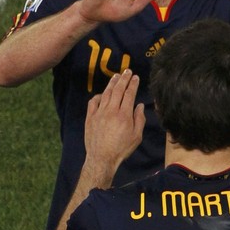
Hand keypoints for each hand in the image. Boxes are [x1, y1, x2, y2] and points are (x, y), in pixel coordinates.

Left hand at [83, 70, 144, 184]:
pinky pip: (93, 102)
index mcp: (124, 115)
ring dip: (112, 84)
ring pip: (106, 94)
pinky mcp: (90, 117)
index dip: (133, 84)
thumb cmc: (121, 149)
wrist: (102, 158)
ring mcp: (99, 113)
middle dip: (124, 79)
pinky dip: (98, 96)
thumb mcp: (137, 136)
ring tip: (116, 76)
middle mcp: (111, 110)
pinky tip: (102, 94)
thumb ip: (139, 119)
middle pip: (118, 90)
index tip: (135, 77)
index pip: (129, 94)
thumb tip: (139, 105)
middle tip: (127, 71)